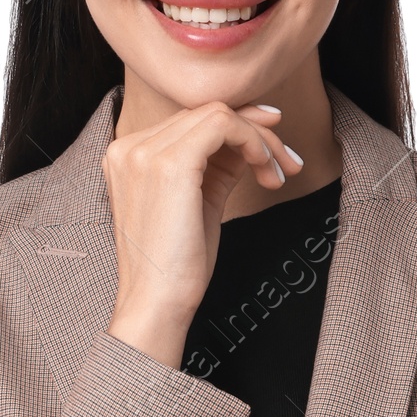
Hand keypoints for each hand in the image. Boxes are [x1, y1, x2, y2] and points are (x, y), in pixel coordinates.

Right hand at [103, 99, 302, 367]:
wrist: (158, 303)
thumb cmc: (178, 265)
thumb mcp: (199, 202)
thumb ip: (217, 165)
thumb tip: (252, 138)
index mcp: (128, 156)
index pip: (190, 121)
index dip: (238, 126)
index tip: (272, 144)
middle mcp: (129, 147)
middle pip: (205, 113)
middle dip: (257, 133)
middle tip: (288, 163)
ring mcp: (145, 152)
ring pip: (218, 115)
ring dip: (260, 141)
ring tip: (278, 175)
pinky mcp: (170, 163)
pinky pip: (224, 125)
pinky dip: (254, 142)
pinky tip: (266, 171)